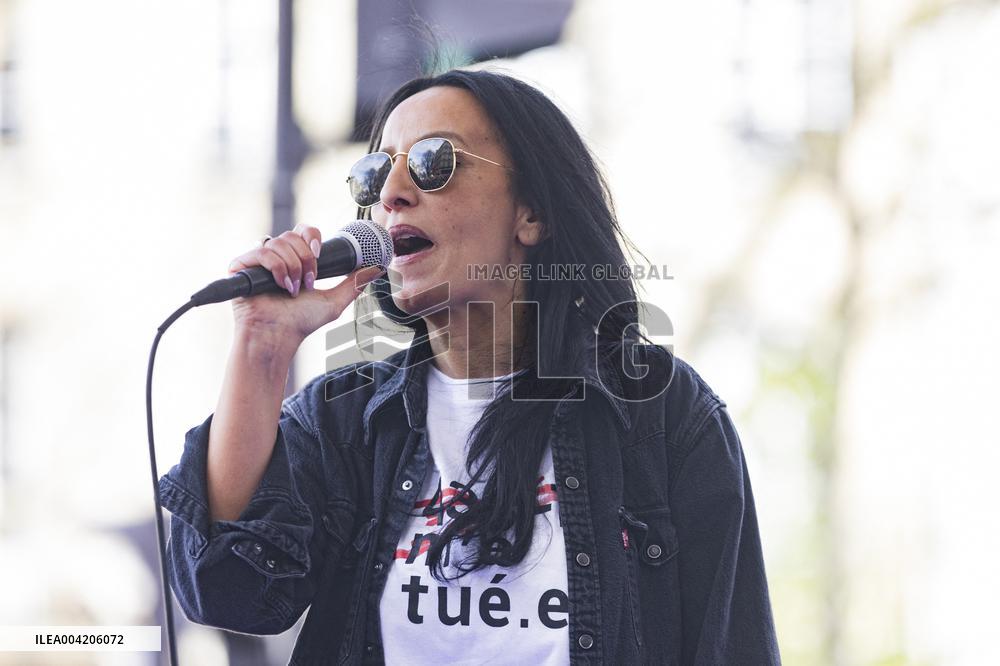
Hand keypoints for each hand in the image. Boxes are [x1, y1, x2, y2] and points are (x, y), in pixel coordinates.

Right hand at [226, 224, 384, 355]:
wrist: (279, 337)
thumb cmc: (301, 323)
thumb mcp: (334, 301)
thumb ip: (354, 283)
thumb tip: (376, 268)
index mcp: (294, 259)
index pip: (302, 231)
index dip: (311, 236)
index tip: (318, 252)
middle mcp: (274, 257)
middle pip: (291, 235)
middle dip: (305, 259)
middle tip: (308, 282)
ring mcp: (256, 262)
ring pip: (278, 242)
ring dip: (292, 267)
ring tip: (293, 290)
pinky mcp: (240, 267)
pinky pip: (261, 251)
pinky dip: (276, 268)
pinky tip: (281, 286)